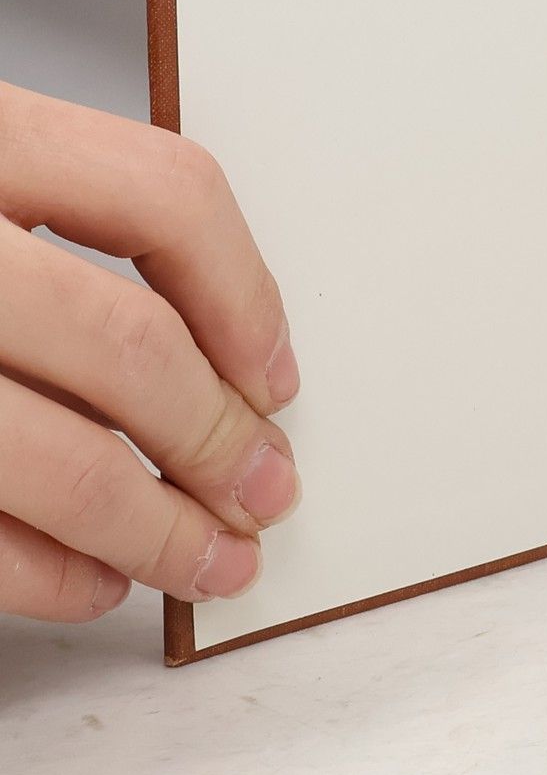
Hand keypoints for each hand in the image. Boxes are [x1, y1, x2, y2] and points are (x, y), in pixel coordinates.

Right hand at [0, 83, 299, 622]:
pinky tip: (90, 579)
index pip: (164, 194)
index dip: (246, 292)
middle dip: (217, 435)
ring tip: (207, 556)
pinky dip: (41, 571)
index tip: (276, 372)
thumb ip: (58, 222)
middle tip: (266, 489)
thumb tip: (225, 346)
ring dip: (153, 525)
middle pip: (124, 341)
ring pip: (53, 456)